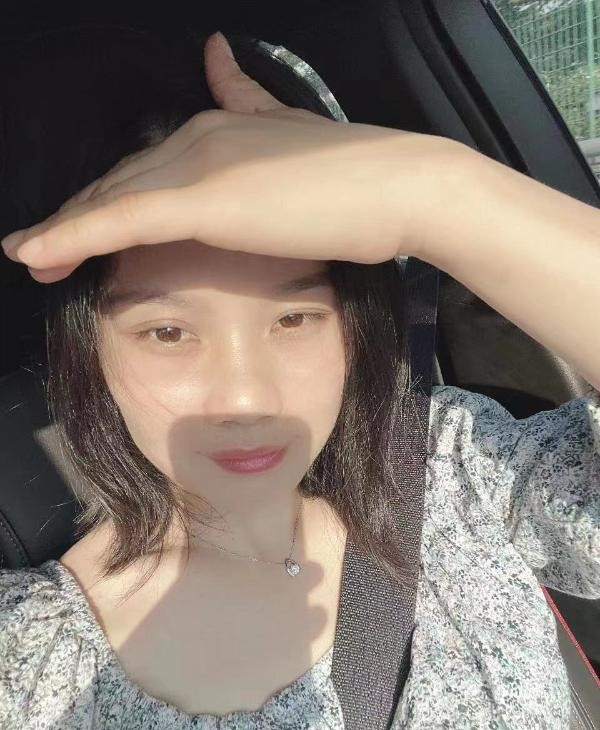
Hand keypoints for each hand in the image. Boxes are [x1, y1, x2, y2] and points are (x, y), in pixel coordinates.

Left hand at [1, 31, 464, 282]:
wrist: (401, 185)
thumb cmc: (358, 179)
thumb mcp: (291, 131)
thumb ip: (247, 98)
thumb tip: (215, 54)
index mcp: (218, 128)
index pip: (147, 171)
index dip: (108, 199)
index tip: (79, 227)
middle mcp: (198, 138)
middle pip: (119, 183)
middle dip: (76, 217)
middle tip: (37, 251)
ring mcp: (198, 163)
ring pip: (110, 199)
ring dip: (62, 230)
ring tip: (28, 258)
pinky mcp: (202, 198)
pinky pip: (121, 220)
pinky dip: (71, 236)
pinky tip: (34, 254)